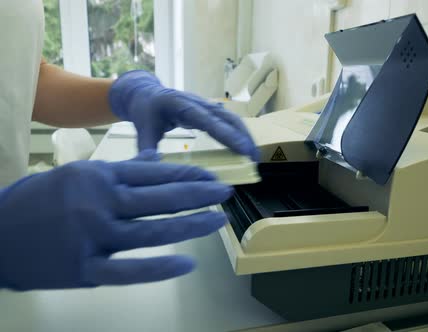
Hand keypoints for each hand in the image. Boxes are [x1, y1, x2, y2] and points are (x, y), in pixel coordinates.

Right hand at [0, 160, 232, 290]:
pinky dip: (160, 268)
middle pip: (160, 198)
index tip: (212, 177)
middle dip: (199, 195)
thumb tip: (157, 159)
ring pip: (152, 230)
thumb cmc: (37, 200)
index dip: (187, 175)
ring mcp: (92, 237)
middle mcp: (99, 202)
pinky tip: (187, 263)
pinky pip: (130, 270)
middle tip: (226, 193)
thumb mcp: (77, 173)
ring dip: (191, 225)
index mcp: (98, 176)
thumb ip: (121, 170)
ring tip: (218, 220)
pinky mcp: (84, 270)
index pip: (154, 173)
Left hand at [108, 70, 258, 160]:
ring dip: (245, 136)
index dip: (226, 134)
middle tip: (254, 158)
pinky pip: (229, 121)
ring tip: (254, 157)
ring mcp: (206, 105)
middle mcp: (198, 102)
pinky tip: (246, 149)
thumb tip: (153, 167)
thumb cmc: (145, 112)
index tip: (242, 149)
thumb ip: (147, 149)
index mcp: (180, 104)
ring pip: (231, 118)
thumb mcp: (142, 130)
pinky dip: (240, 134)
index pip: (207, 120)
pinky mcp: (210, 110)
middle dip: (243, 136)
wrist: (146, 93)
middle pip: (226, 117)